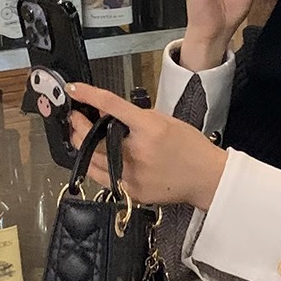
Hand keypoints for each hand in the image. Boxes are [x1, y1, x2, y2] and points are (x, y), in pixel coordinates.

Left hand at [66, 82, 228, 212]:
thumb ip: (136, 116)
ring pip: (90, 159)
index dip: (88, 95)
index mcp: (149, 129)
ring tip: (78, 134)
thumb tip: (110, 111)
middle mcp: (137, 152)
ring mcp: (132, 175)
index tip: (74, 89)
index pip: (112, 106)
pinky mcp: (130, 191)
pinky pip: (100, 177)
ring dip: (80, 144)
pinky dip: (92, 164)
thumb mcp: (166, 120)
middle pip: (92, 136)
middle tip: (74, 117)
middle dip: (78, 124)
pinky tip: (90, 155)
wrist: (206, 178)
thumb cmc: (190, 147)